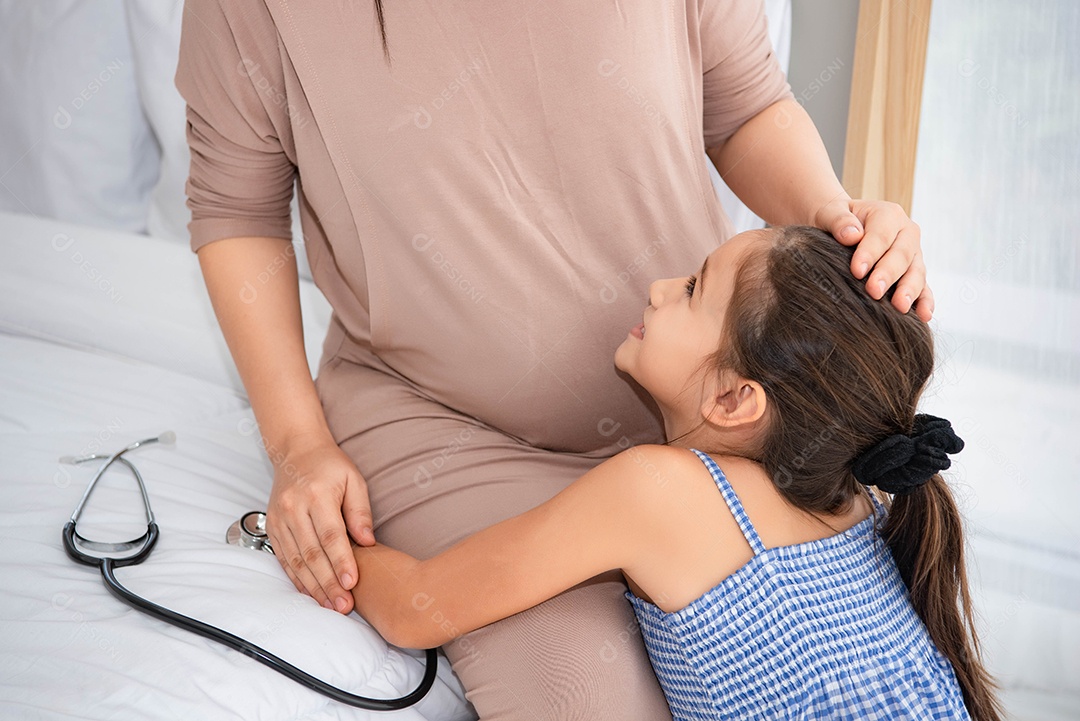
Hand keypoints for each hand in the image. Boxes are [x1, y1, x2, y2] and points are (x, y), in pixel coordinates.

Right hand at [265, 435, 376, 613]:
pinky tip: (310, 593)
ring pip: (296, 560)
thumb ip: (360, 511)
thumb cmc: (330, 465)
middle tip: (344, 605)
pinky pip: (284, 558)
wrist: (297, 450)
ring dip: (313, 587)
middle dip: (328, 583)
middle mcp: (293, 508)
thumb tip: (368, 542)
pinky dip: (297, 578)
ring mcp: (279, 518)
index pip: (330, 535)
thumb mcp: (354, 479)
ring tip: (330, 605)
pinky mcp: (272, 527)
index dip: (341, 562)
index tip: (352, 583)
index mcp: (317, 495)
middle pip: (312, 553)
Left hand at [814, 198, 933, 321]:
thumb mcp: (828, 212)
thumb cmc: (833, 219)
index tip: (856, 271)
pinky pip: (923, 288)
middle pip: (901, 255)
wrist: (837, 227)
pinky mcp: (913, 274)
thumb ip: (838, 220)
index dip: (870, 253)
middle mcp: (905, 233)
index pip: (881, 235)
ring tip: (900, 307)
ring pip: (916, 272)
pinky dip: (924, 301)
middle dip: (888, 274)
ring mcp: (912, 254)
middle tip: (874, 291)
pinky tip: (923, 315)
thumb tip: (851, 235)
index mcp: (888, 215)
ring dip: (909, 290)